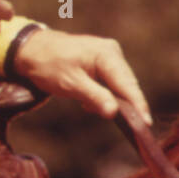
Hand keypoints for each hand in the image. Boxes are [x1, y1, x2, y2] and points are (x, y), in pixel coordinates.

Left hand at [12, 29, 152, 124]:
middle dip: (128, 105)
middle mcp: (112, 51)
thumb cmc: (49, 64)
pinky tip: (89, 103)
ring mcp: (108, 55)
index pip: (127, 84)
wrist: (32, 49)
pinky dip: (104, 95)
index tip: (146, 124)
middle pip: (127, 84)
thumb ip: (94, 97)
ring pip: (119, 84)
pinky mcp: (102, 61)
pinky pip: (110, 81)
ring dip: (112, 100)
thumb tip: (114, 112)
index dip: (138, 105)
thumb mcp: (70, 83)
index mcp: (106, 54)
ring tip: (97, 110)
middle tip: (134, 128)